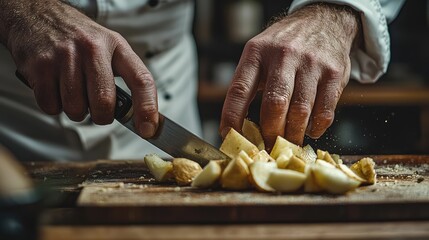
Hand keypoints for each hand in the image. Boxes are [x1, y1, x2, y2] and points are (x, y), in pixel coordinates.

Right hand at [1, 0, 157, 137]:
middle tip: (97, 108)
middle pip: (104, 103)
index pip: (141, 80)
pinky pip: (51, 106)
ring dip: (76, 111)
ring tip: (73, 92)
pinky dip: (54, 105)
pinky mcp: (40, 66)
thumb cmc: (79, 39)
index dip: (147, 108)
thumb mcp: (109, 48)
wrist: (38, 16)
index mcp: (116, 46)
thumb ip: (124, 79)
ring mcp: (65, 56)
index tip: (148, 129)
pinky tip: (55, 87)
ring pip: (76, 109)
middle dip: (102, 116)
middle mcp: (92, 48)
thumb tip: (139, 117)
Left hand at [220, 3, 360, 147]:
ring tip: (287, 143)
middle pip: (274, 105)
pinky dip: (315, 128)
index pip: (239, 90)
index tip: (229, 136)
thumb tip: (236, 128)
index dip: (232, 118)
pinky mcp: (334, 73)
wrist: (323, 21)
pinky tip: (309, 130)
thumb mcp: (259, 54)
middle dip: (270, 133)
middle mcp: (284, 56)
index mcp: (257, 52)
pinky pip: (324, 112)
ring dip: (293, 135)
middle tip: (268, 146)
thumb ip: (249, 84)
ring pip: (300, 112)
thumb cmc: (284, 46)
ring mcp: (311, 64)